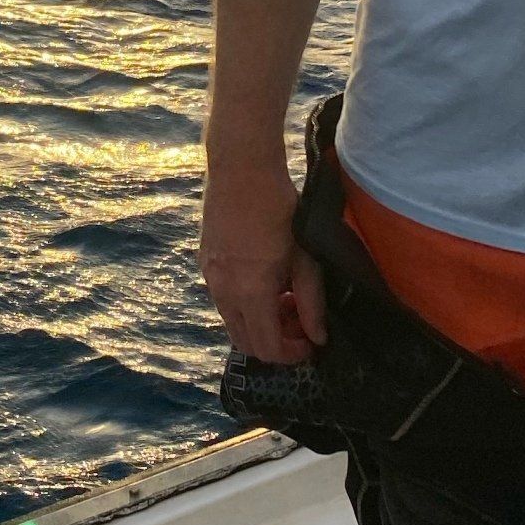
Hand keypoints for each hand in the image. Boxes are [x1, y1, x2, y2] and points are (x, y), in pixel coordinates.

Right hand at [199, 152, 327, 364]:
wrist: (241, 170)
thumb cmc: (280, 209)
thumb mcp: (304, 257)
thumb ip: (312, 301)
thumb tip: (319, 337)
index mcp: (250, 292)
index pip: (267, 348)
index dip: (291, 354)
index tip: (311, 343)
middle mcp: (223, 292)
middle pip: (245, 343)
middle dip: (275, 341)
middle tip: (300, 320)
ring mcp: (210, 278)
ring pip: (233, 322)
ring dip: (260, 322)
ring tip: (285, 295)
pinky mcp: (205, 263)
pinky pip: (224, 300)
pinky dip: (246, 304)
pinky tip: (265, 278)